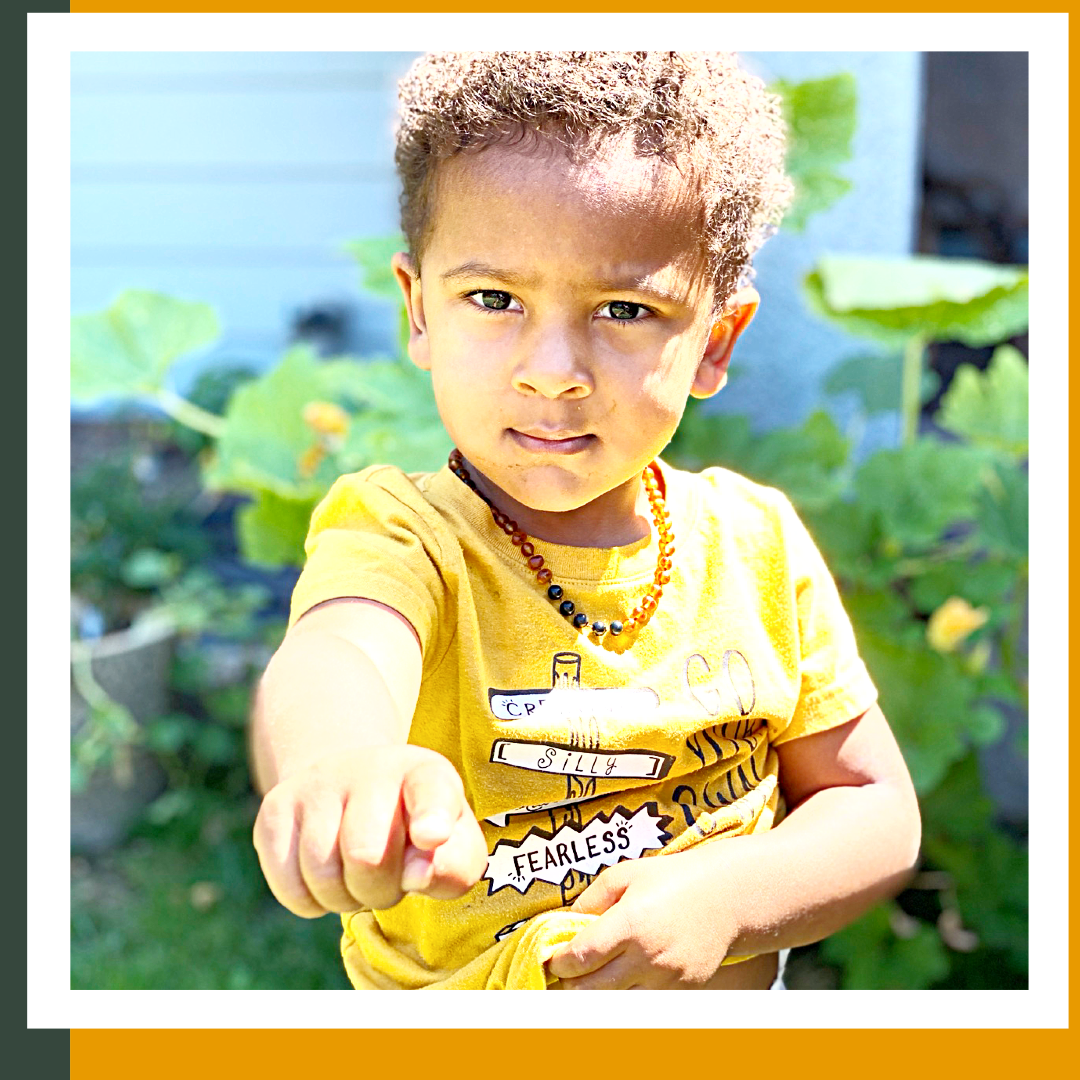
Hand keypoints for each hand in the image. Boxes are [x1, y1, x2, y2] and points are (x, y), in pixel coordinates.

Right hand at [252, 744, 486, 916]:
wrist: (354, 788)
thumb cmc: (415, 829)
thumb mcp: (454, 845)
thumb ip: (453, 865)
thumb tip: (416, 874)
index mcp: (427, 774)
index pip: (431, 792)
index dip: (432, 818)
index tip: (431, 837)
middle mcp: (371, 767)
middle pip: (366, 856)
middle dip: (380, 890)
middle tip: (388, 879)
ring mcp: (318, 783)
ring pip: (321, 873)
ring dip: (345, 898)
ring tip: (358, 877)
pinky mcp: (276, 808)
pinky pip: (288, 886)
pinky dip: (311, 902)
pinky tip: (328, 877)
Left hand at [545, 844, 739, 988]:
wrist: (726, 896)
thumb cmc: (672, 879)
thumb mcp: (625, 874)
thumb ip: (591, 899)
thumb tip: (566, 924)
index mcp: (630, 923)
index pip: (581, 957)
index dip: (559, 962)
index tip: (552, 958)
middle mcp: (648, 956)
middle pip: (591, 989)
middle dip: (570, 984)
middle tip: (563, 973)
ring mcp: (666, 978)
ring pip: (616, 1000)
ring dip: (597, 992)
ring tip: (590, 975)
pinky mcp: (682, 990)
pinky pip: (644, 999)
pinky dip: (627, 992)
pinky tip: (623, 975)